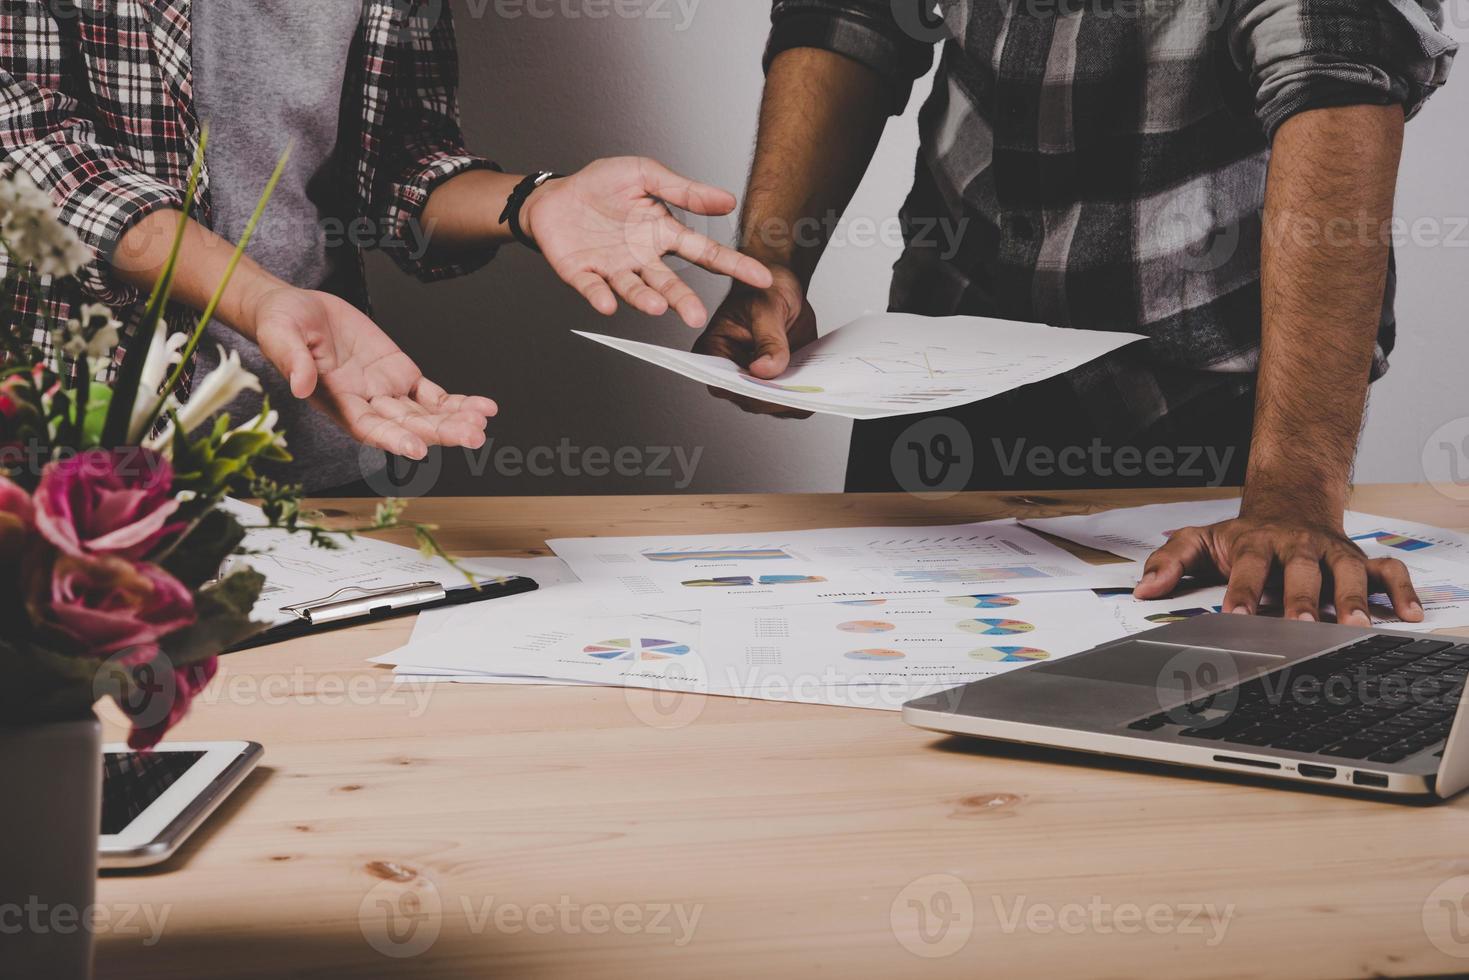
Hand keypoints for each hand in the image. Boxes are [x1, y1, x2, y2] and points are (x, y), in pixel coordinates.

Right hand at [250, 287, 495, 459]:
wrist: (297, 308)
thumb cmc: (283, 325)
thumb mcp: (281, 335)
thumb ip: (292, 361)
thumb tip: (299, 387)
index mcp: (337, 402)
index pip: (368, 427)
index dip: (393, 438)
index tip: (417, 449)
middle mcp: (366, 404)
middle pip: (407, 425)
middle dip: (439, 432)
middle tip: (471, 437)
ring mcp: (386, 391)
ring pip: (426, 414)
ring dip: (455, 420)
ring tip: (482, 422)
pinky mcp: (401, 374)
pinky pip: (434, 394)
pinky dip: (458, 402)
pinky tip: (484, 408)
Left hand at [520, 157, 772, 327]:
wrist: (554, 197)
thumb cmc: (601, 185)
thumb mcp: (646, 175)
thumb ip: (685, 190)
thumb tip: (729, 199)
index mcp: (663, 234)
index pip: (704, 252)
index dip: (732, 265)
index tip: (761, 278)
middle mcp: (643, 259)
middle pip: (668, 283)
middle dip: (682, 300)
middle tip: (696, 317)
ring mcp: (613, 269)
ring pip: (634, 289)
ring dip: (645, 299)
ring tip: (656, 307)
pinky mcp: (583, 275)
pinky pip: (593, 289)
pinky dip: (600, 297)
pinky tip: (608, 304)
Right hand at [692, 264, 818, 418]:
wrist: (782, 288)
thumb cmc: (763, 288)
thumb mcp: (767, 307)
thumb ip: (768, 339)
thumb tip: (765, 370)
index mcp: (715, 350)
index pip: (721, 381)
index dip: (744, 390)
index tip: (769, 390)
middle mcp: (731, 370)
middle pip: (749, 399)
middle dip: (774, 399)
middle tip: (801, 392)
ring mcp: (754, 380)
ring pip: (772, 405)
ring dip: (793, 400)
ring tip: (814, 390)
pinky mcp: (776, 383)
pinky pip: (790, 399)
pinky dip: (805, 396)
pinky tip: (819, 385)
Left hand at [1134, 502, 1423, 625]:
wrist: (1289, 503)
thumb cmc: (1244, 534)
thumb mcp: (1201, 539)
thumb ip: (1170, 561)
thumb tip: (1143, 589)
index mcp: (1257, 544)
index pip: (1249, 569)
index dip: (1243, 592)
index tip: (1236, 617)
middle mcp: (1298, 547)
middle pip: (1303, 572)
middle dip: (1303, 598)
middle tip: (1303, 624)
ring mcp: (1332, 553)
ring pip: (1348, 572)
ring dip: (1354, 598)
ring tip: (1356, 625)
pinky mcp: (1360, 560)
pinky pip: (1389, 571)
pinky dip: (1403, 591)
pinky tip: (1410, 615)